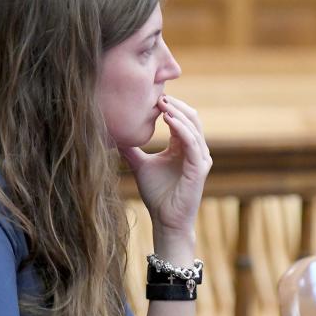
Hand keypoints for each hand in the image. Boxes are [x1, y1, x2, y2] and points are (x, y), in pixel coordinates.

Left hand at [119, 95, 211, 236]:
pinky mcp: (199, 168)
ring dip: (178, 113)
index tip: (152, 96)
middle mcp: (195, 150)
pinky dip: (181, 129)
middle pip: (191, 117)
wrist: (165, 220)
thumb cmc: (157, 195)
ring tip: (162, 104)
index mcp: (184, 147)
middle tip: (158, 95)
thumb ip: (132, 150)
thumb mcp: (141, 165)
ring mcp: (200, 158)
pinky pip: (192, 142)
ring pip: (193, 126)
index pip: (182, 119)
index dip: (170, 106)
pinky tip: (168, 119)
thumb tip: (115, 135)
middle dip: (176, 105)